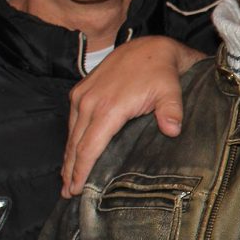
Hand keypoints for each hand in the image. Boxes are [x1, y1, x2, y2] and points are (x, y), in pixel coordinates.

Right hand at [62, 36, 199, 197]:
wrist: (151, 47)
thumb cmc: (161, 72)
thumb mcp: (171, 92)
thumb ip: (171, 112)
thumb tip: (172, 131)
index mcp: (109, 107)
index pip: (89, 147)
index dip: (81, 170)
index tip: (75, 189)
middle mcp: (90, 102)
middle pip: (75, 144)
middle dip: (70, 170)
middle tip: (67, 193)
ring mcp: (83, 94)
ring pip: (71, 133)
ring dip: (68, 156)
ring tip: (67, 178)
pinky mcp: (82, 89)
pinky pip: (72, 120)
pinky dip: (71, 138)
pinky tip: (72, 152)